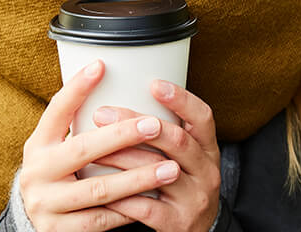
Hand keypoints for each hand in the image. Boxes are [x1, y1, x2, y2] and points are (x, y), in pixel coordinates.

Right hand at [19, 60, 183, 231]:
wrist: (38, 221)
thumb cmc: (58, 174)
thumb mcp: (57, 147)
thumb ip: (77, 125)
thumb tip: (108, 77)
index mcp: (37, 145)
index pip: (56, 111)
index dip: (76, 88)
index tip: (101, 66)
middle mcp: (36, 173)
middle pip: (83, 150)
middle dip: (122, 136)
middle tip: (154, 125)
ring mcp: (46, 204)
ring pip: (99, 189)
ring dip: (139, 178)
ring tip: (170, 168)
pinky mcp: (60, 231)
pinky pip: (102, 220)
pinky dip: (130, 208)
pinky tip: (153, 199)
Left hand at [91, 80, 220, 231]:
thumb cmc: (182, 184)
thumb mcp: (186, 157)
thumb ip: (164, 132)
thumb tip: (121, 93)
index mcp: (208, 149)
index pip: (203, 117)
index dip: (181, 99)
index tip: (153, 83)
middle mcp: (206, 171)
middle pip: (177, 141)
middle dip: (137, 124)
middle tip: (103, 113)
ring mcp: (194, 198)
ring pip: (157, 173)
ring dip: (121, 157)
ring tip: (92, 147)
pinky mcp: (177, 223)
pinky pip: (146, 208)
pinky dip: (121, 196)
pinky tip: (99, 186)